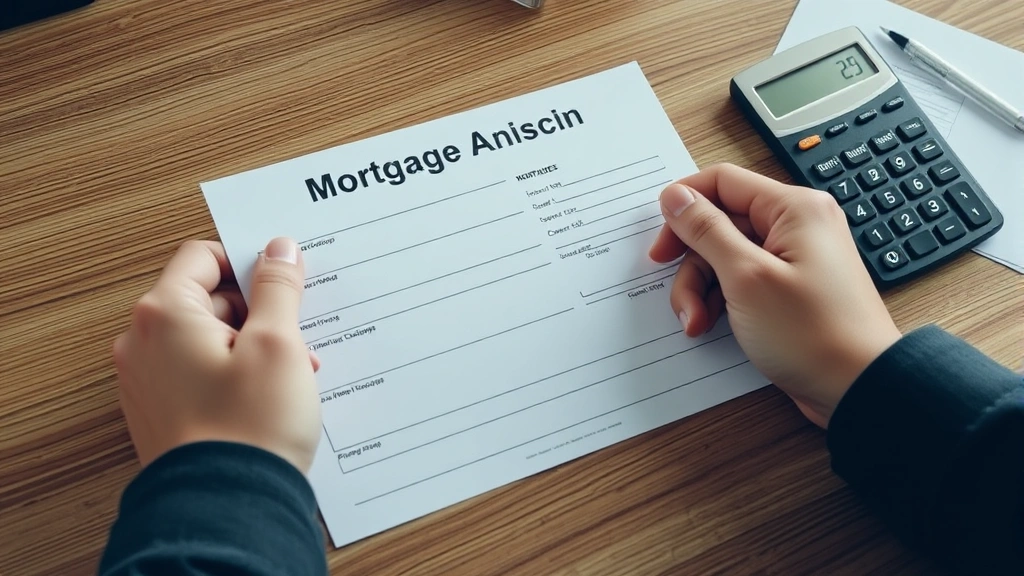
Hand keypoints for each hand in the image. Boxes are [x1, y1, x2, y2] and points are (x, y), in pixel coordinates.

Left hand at [113, 238, 321, 471]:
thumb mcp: (278, 343)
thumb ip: (278, 288)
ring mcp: (147, 382)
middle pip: (205, 299)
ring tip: (289, 377)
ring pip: (206, 339)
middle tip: (295, 338)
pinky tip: (268, 399)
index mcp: (164, 314)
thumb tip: (279, 250)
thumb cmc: (249, 428)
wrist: (227, 508)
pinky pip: (199, 374)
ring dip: (251, 346)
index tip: (282, 281)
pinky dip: (233, 376)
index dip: (247, 263)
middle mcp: (143, 344)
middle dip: (257, 312)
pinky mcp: (161, 413)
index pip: (202, 256)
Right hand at [648, 164, 900, 427]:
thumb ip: (706, 230)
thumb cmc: (815, 334)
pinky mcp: (788, 288)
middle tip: (680, 295)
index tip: (661, 243)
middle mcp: (795, 226)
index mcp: (793, 208)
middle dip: (691, 264)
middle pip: (719, 224)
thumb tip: (675, 197)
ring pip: (724, 256)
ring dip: (701, 289)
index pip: (722, 182)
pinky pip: (740, 280)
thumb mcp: (746, 277)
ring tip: (697, 322)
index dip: (683, 207)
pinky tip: (711, 326)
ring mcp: (792, 258)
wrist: (858, 388)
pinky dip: (720, 301)